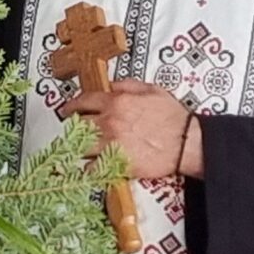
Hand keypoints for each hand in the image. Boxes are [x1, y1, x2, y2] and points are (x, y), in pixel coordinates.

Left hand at [59, 76, 194, 179]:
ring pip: (81, 146)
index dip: (72, 105)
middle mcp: (110, 121)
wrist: (186, 142)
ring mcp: (111, 143)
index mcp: (117, 102)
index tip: (67, 110)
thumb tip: (111, 85)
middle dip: (73, 126)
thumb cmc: (173, 118)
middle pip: (78, 123)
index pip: (83, 101)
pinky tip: (90, 166)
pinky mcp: (116, 163)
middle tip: (73, 129)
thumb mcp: (152, 90)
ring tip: (80, 148)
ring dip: (79, 146)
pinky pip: (91, 168)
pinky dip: (88, 168)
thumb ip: (128, 85)